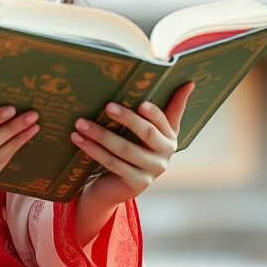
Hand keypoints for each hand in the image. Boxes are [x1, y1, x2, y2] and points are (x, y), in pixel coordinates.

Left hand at [69, 81, 194, 203]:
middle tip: (107, 105)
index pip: (164, 122)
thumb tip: (189, 82)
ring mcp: (152, 172)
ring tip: (81, 122)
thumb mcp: (152, 129)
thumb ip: (170, 107)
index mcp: (170, 138)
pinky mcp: (136, 184)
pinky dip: (93, 150)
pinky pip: (112, 163)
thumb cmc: (136, 147)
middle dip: (127, 118)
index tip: (141, 103)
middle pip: (146, 134)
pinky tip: (78, 139)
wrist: (119, 184)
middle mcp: (165, 156)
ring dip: (101, 134)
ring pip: (124, 149)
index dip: (154, 113)